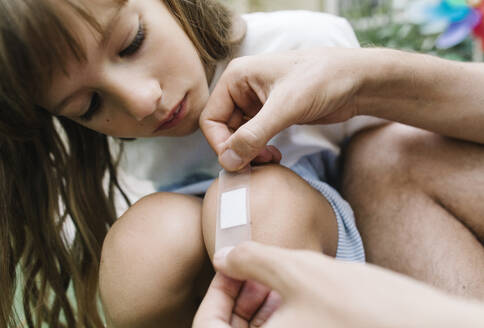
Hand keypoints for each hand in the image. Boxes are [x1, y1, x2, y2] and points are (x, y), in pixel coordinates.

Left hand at [194, 242, 483, 327]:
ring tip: (274, 276)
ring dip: (258, 306)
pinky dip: (279, 315)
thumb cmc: (360, 305)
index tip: (228, 269)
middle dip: (237, 298)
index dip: (214, 297)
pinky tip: (292, 290)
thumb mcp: (298, 271)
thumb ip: (251, 260)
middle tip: (251, 269)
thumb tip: (223, 255)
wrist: (423, 327)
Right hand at [200, 48, 364, 170]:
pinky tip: (274, 156)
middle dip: (238, 150)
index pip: (211, 119)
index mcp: (236, 78)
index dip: (221, 144)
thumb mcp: (285, 107)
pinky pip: (254, 138)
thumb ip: (253, 135)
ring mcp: (256, 103)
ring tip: (270, 159)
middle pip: (223, 130)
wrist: (356, 80)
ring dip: (250, 152)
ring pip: (239, 136)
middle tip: (260, 163)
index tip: (240, 161)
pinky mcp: (271, 114)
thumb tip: (228, 161)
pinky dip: (260, 150)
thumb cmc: (322, 80)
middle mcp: (242, 89)